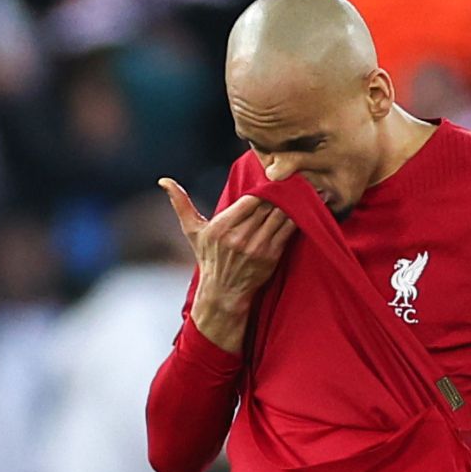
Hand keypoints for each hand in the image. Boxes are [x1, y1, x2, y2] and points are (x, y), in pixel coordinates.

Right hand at [161, 177, 297, 352]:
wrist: (222, 294)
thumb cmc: (208, 259)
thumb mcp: (192, 232)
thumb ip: (180, 204)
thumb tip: (163, 181)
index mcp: (221, 227)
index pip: (251, 198)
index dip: (265, 187)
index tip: (274, 178)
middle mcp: (239, 237)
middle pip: (269, 205)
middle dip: (282, 191)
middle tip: (295, 177)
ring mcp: (257, 248)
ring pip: (282, 214)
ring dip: (295, 201)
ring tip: (304, 188)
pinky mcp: (271, 256)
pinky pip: (289, 229)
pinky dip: (300, 216)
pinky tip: (307, 205)